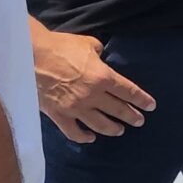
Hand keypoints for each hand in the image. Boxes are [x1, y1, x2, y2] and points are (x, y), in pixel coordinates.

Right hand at [32, 25, 154, 143]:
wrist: (31, 55)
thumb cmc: (61, 46)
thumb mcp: (88, 44)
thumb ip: (99, 54)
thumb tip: (101, 58)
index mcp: (103, 77)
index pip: (129, 91)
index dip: (142, 100)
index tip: (150, 106)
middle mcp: (92, 95)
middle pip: (118, 110)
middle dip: (132, 117)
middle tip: (139, 121)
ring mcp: (75, 108)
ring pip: (100, 125)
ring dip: (112, 129)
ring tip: (119, 130)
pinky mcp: (59, 115)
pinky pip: (74, 132)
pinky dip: (84, 137)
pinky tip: (90, 138)